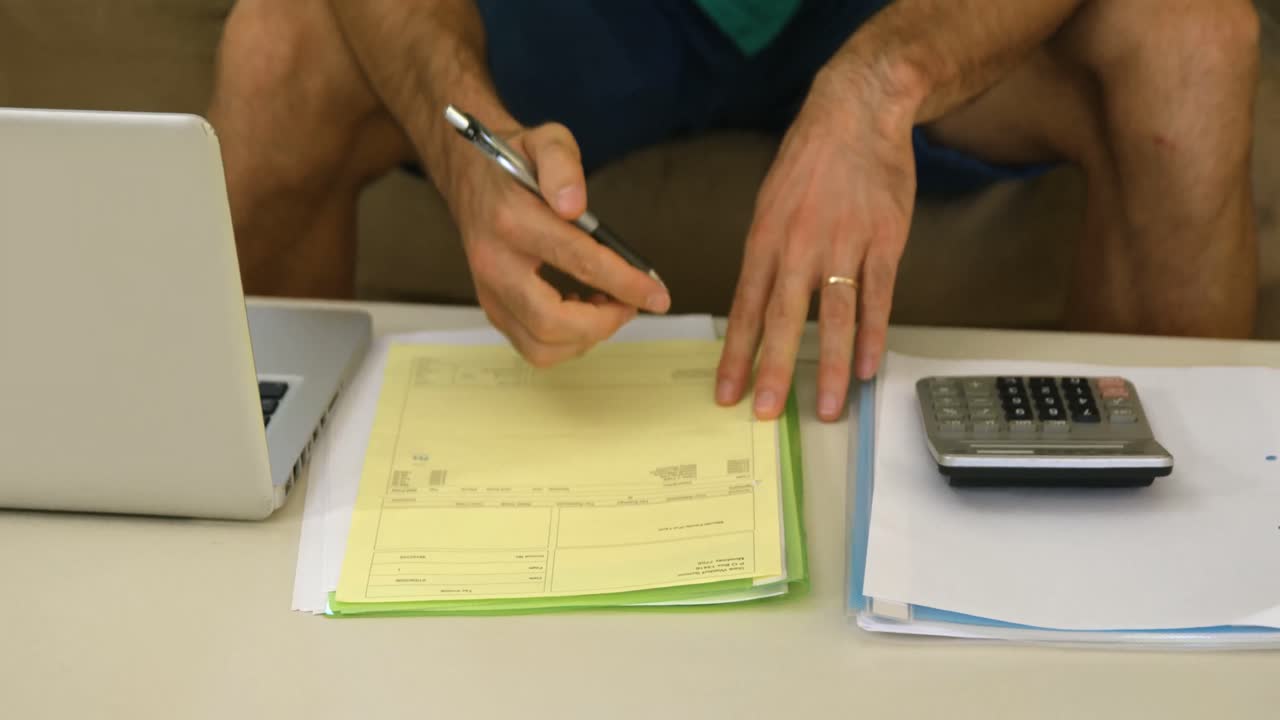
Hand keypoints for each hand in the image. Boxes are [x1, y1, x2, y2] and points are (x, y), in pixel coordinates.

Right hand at [444, 122, 670, 365]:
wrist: (471, 176)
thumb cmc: (516, 160)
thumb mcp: (545, 140)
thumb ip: (562, 163)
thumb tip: (573, 205)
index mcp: (513, 221)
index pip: (578, 262)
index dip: (625, 283)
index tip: (658, 295)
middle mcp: (495, 264)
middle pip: (550, 322)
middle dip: (602, 324)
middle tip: (631, 305)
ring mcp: (489, 292)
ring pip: (540, 346)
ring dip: (585, 337)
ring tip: (608, 307)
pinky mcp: (492, 308)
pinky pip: (532, 346)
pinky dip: (566, 341)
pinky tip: (583, 309)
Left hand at [716, 69, 916, 421]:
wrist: (857, 113)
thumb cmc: (810, 160)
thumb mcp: (770, 203)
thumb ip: (766, 255)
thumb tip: (757, 304)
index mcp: (765, 240)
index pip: (745, 309)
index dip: (735, 355)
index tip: (727, 392)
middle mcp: (799, 246)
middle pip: (783, 319)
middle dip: (774, 371)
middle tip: (768, 411)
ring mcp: (844, 245)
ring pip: (834, 316)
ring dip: (832, 366)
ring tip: (829, 407)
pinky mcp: (883, 241)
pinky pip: (878, 297)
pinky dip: (874, 334)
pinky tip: (870, 365)